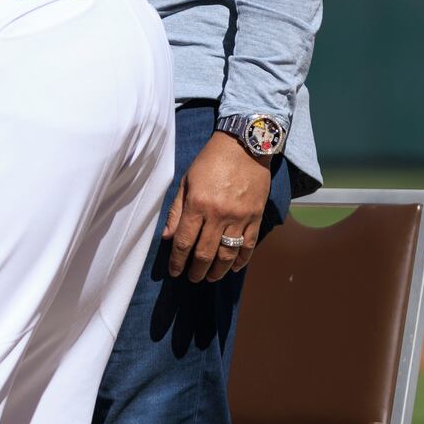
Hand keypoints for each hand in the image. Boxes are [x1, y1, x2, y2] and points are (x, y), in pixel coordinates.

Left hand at [166, 132, 274, 283]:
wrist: (245, 145)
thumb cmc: (210, 161)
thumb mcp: (186, 181)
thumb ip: (176, 211)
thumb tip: (167, 237)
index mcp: (198, 205)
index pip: (183, 242)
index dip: (177, 261)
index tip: (174, 271)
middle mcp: (218, 214)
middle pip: (205, 253)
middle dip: (196, 270)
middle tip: (192, 278)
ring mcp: (240, 217)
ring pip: (228, 254)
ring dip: (218, 271)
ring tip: (210, 277)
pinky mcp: (256, 216)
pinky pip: (249, 245)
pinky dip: (242, 260)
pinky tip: (233, 268)